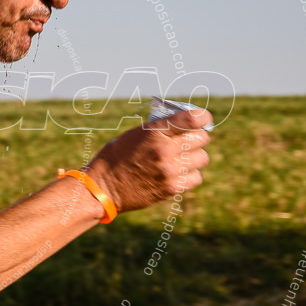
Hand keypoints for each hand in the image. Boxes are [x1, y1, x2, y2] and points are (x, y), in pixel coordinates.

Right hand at [84, 108, 211, 212]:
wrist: (102, 188)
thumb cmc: (115, 157)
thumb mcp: (133, 135)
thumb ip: (159, 130)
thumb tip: (184, 125)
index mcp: (153, 132)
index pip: (193, 119)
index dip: (203, 117)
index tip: (202, 119)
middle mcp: (164, 150)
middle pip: (202, 138)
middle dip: (196, 138)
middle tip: (187, 141)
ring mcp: (169, 170)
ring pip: (202, 158)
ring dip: (195, 157)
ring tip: (181, 159)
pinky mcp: (171, 188)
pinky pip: (196, 177)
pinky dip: (190, 175)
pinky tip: (178, 174)